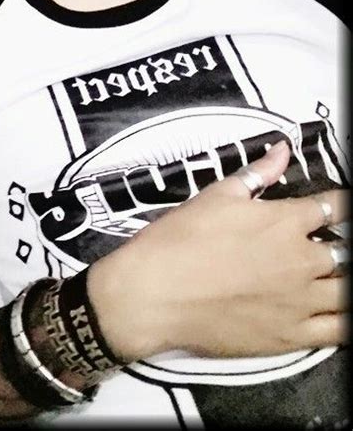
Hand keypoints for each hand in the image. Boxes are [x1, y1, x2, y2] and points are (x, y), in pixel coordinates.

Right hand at [88, 141, 348, 361]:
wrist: (154, 295)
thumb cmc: (180, 241)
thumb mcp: (217, 195)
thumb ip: (257, 174)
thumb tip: (282, 151)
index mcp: (284, 222)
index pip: (333, 207)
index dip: (344, 204)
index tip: (345, 205)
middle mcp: (300, 261)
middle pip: (346, 252)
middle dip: (344, 246)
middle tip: (334, 245)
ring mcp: (298, 302)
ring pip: (347, 292)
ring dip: (345, 280)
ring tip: (336, 276)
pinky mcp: (289, 337)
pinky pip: (337, 332)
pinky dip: (346, 320)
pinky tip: (342, 312)